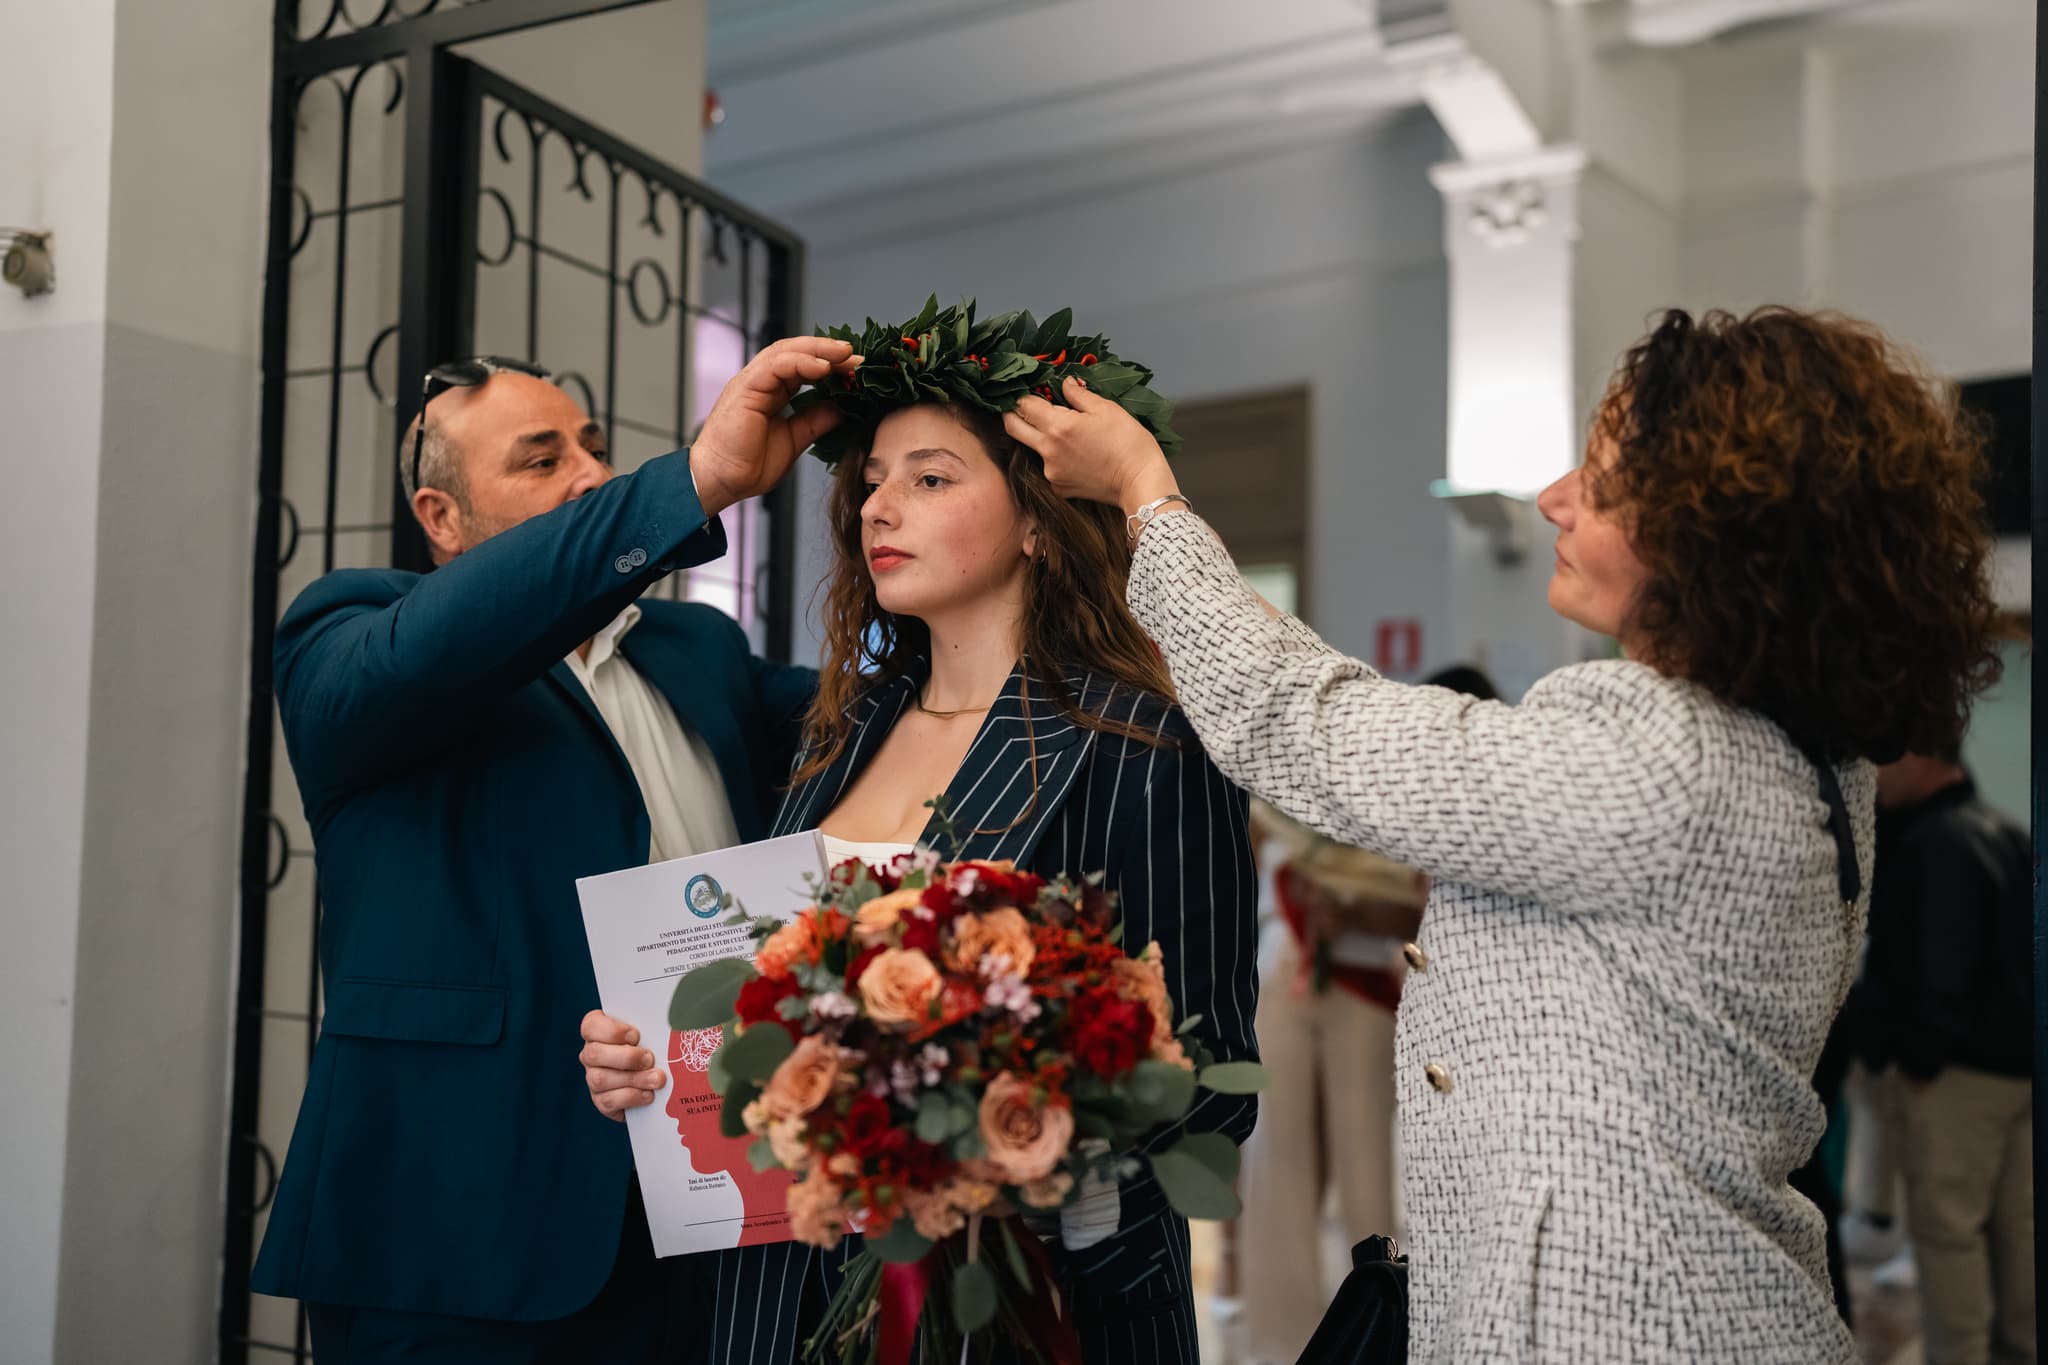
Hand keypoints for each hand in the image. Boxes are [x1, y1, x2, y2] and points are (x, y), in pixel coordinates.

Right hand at [580, 1009, 666, 1120]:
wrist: (656, 1080)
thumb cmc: (653, 1046)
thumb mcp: (651, 1031)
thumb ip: (652, 1024)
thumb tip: (675, 1015)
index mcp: (598, 1032)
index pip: (591, 1026)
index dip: (611, 1031)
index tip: (636, 1035)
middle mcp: (591, 1054)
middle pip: (594, 1054)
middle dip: (626, 1057)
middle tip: (649, 1059)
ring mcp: (593, 1079)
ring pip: (600, 1079)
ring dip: (634, 1079)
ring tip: (657, 1079)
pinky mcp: (601, 1101)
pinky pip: (608, 1101)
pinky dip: (631, 1097)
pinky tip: (648, 1094)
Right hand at [690, 337, 860, 514]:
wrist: (719, 481)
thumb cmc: (747, 465)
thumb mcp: (794, 440)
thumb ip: (814, 422)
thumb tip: (842, 409)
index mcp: (771, 392)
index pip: (804, 366)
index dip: (832, 364)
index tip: (858, 371)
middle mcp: (761, 382)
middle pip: (797, 352)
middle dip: (829, 351)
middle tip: (859, 357)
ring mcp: (751, 382)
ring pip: (786, 351)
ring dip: (818, 350)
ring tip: (845, 354)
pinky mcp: (745, 388)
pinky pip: (775, 366)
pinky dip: (800, 362)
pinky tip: (823, 367)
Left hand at [1005, 376, 1178, 514]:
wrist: (1141, 482)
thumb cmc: (1129, 442)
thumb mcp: (1107, 408)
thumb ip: (1079, 394)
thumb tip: (1065, 383)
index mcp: (1058, 426)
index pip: (1023, 405)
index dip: (1024, 395)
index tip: (1032, 392)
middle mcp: (1048, 451)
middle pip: (1013, 428)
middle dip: (1014, 414)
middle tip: (1027, 408)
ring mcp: (1051, 473)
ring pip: (1032, 449)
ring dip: (1040, 438)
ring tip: (1066, 434)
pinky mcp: (1059, 488)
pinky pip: (1049, 469)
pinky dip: (1057, 460)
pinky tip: (1077, 456)